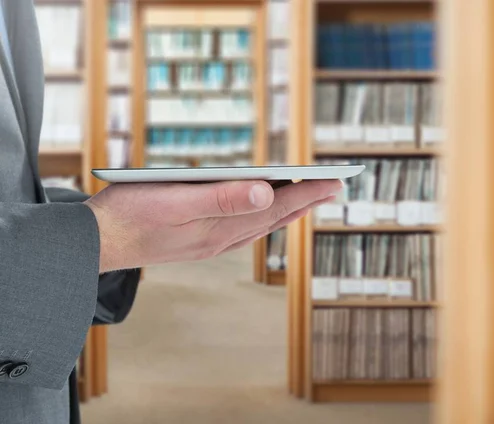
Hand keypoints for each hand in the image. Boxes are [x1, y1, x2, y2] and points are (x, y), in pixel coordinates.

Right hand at [84, 179, 341, 272]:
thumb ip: (222, 198)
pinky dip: (262, 220)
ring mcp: (211, 242)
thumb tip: (267, 193)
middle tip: (334, 187)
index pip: (276, 205)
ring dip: (287, 211)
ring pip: (261, 225)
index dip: (307, 192)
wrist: (99, 242)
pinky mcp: (199, 241)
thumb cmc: (131, 214)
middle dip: (306, 200)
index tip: (336, 181)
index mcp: (222, 226)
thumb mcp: (176, 199)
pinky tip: (263, 216)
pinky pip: (243, 231)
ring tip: (308, 199)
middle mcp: (222, 238)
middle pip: (274, 216)